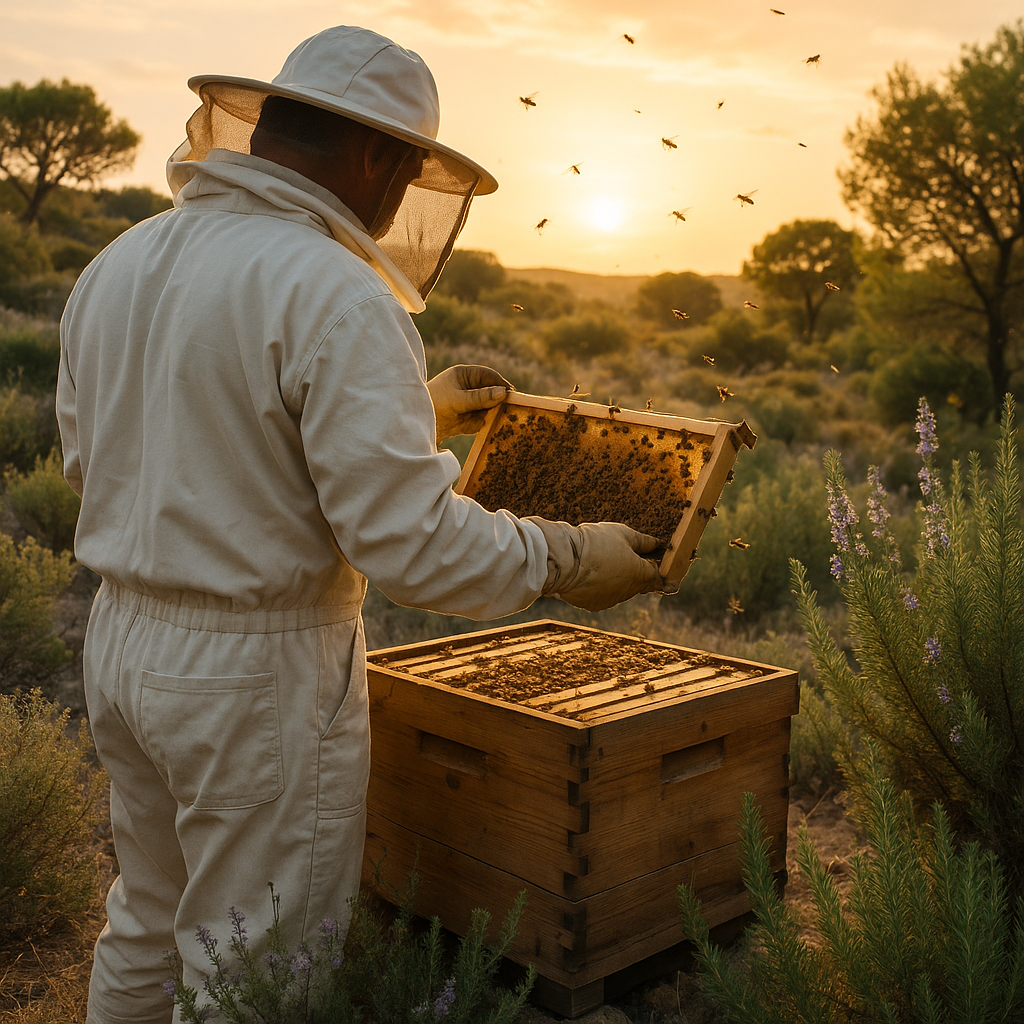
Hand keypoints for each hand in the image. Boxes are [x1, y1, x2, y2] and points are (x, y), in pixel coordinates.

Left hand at [426, 364, 511, 443]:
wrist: (414, 426)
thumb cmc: (433, 404)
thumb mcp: (458, 400)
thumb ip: (480, 398)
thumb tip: (503, 393)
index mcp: (463, 375)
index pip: (488, 376)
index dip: (500, 384)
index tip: (511, 394)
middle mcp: (467, 388)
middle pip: (490, 392)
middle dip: (495, 402)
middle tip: (505, 410)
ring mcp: (466, 403)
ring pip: (486, 408)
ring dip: (487, 415)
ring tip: (481, 420)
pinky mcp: (464, 418)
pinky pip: (479, 421)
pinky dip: (477, 425)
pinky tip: (467, 426)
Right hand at [526, 518, 665, 611]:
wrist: (564, 560)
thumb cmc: (595, 543)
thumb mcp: (623, 533)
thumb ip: (644, 541)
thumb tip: (658, 544)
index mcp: (641, 574)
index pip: (660, 579)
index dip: (664, 574)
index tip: (669, 576)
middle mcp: (629, 592)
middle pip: (640, 584)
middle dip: (637, 572)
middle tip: (628, 557)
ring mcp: (611, 600)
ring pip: (621, 590)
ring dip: (619, 579)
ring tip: (604, 561)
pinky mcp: (594, 605)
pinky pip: (604, 595)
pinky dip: (602, 586)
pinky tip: (591, 572)